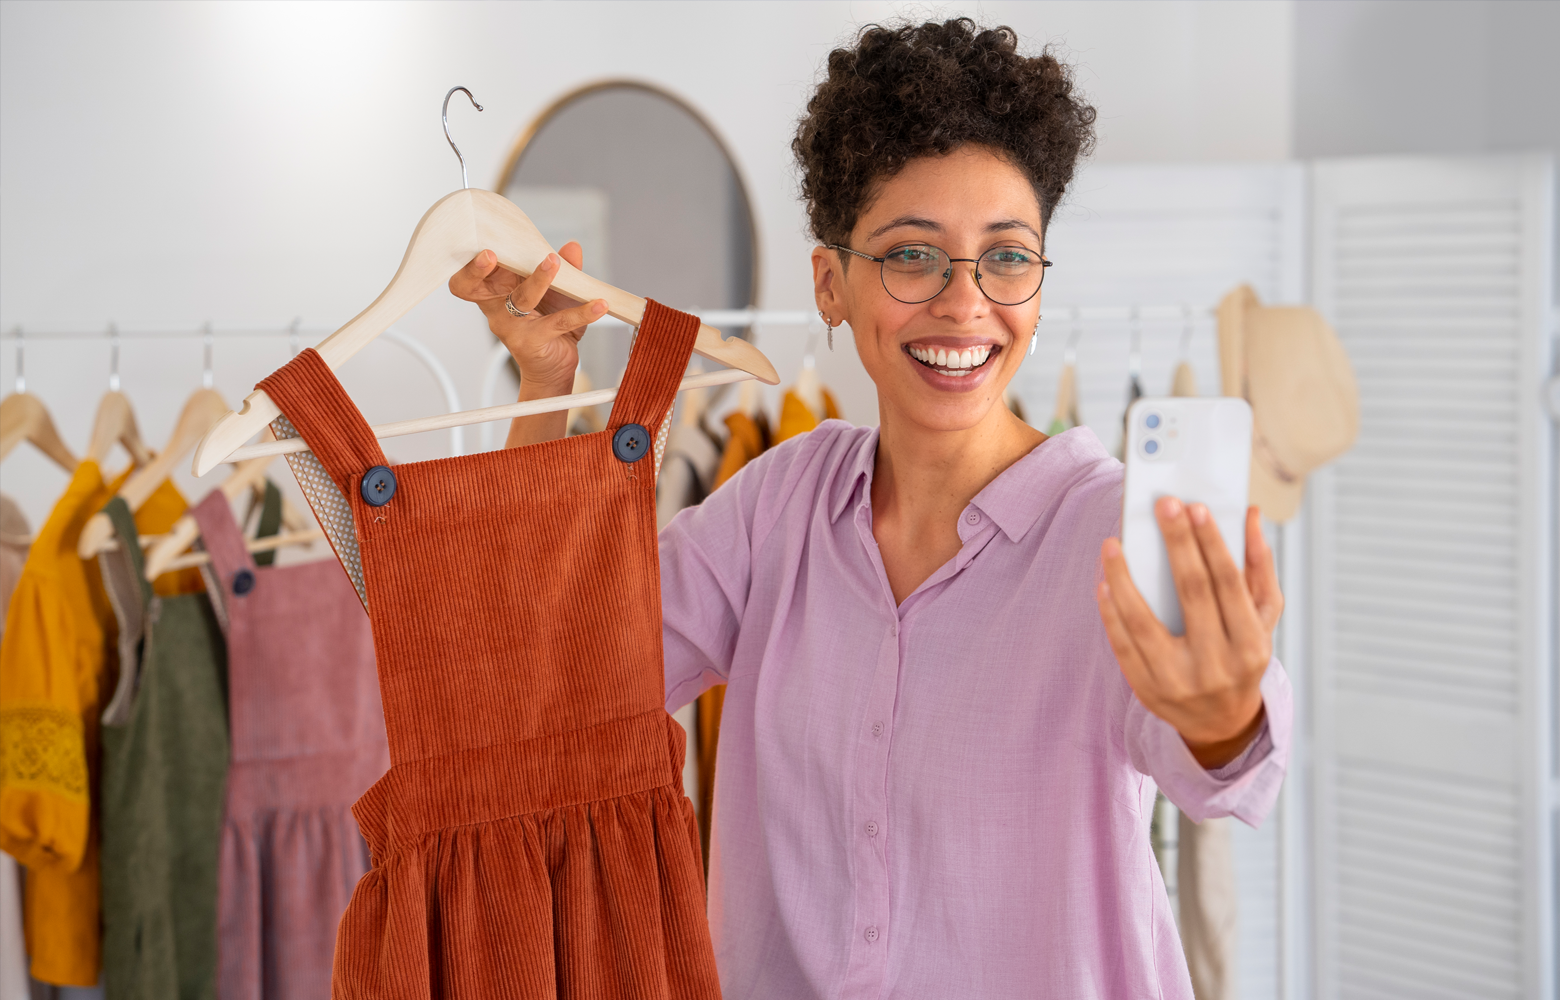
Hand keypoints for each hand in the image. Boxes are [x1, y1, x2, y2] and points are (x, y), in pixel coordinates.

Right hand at [448, 242, 606, 393]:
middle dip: (479, 269)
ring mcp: (511, 326)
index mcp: (494, 291)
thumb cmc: (549, 324)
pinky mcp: (531, 342)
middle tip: (491, 254)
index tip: (480, 247)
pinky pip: (557, 322)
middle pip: (476, 287)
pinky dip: (581, 312)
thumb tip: (572, 247)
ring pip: (521, 298)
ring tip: (555, 263)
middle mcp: (496, 309)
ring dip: (538, 279)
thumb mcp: (557, 291)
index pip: (469, 276)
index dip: (468, 264)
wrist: (555, 367)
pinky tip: (599, 305)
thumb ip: (564, 268)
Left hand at [1096, 502, 1283, 768]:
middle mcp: (1216, 666)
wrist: (1221, 722)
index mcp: (1251, 646)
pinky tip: (1104, 582)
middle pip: (1192, 593)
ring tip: (1112, 544)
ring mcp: (1178, 682)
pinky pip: (1122, 645)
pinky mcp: (1147, 691)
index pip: (1229, 585)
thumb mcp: (1263, 618)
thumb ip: (1259, 567)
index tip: (1196, 507)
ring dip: (1124, 578)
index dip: (1212, 544)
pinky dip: (1110, 612)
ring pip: (1144, 621)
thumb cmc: (1242, 656)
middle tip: (1162, 505)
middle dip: (1177, 544)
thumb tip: (1249, 515)